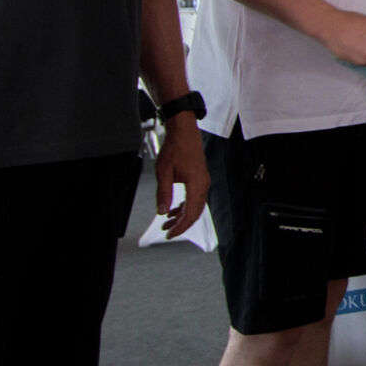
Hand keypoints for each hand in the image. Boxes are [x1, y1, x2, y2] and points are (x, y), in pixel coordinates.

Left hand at [154, 117, 208, 236]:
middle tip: (168, 231)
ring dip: (182, 215)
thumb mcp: (164, 172)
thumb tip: (162, 211)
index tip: (170, 234)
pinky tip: (174, 208)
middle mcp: (203, 185)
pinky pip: (195, 197)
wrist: (183, 131)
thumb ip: (164, 194)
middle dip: (181, 224)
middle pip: (195, 213)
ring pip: (195, 206)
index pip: (190, 214)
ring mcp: (202, 181)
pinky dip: (184, 205)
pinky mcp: (199, 177)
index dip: (180, 227)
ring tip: (168, 221)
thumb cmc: (176, 147)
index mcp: (196, 185)